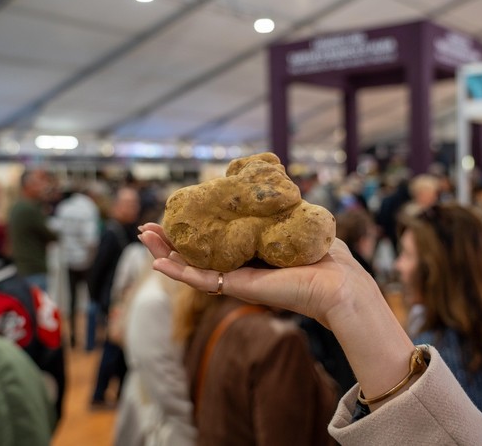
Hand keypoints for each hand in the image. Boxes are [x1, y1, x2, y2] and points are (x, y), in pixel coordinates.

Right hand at [137, 223, 375, 327]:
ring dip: (165, 254)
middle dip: (170, 241)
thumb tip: (272, 193)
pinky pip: (201, 281)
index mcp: (252, 253)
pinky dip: (178, 273)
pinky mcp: (238, 288)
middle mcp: (240, 268)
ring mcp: (236, 280)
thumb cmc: (326, 258)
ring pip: (191, 268)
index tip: (177, 214)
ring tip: (143, 238)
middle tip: (147, 227)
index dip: (194, 229)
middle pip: (195, 255)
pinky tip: (157, 263)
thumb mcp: (297, 225)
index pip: (215, 242)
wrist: (338, 284)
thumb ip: (280, 214)